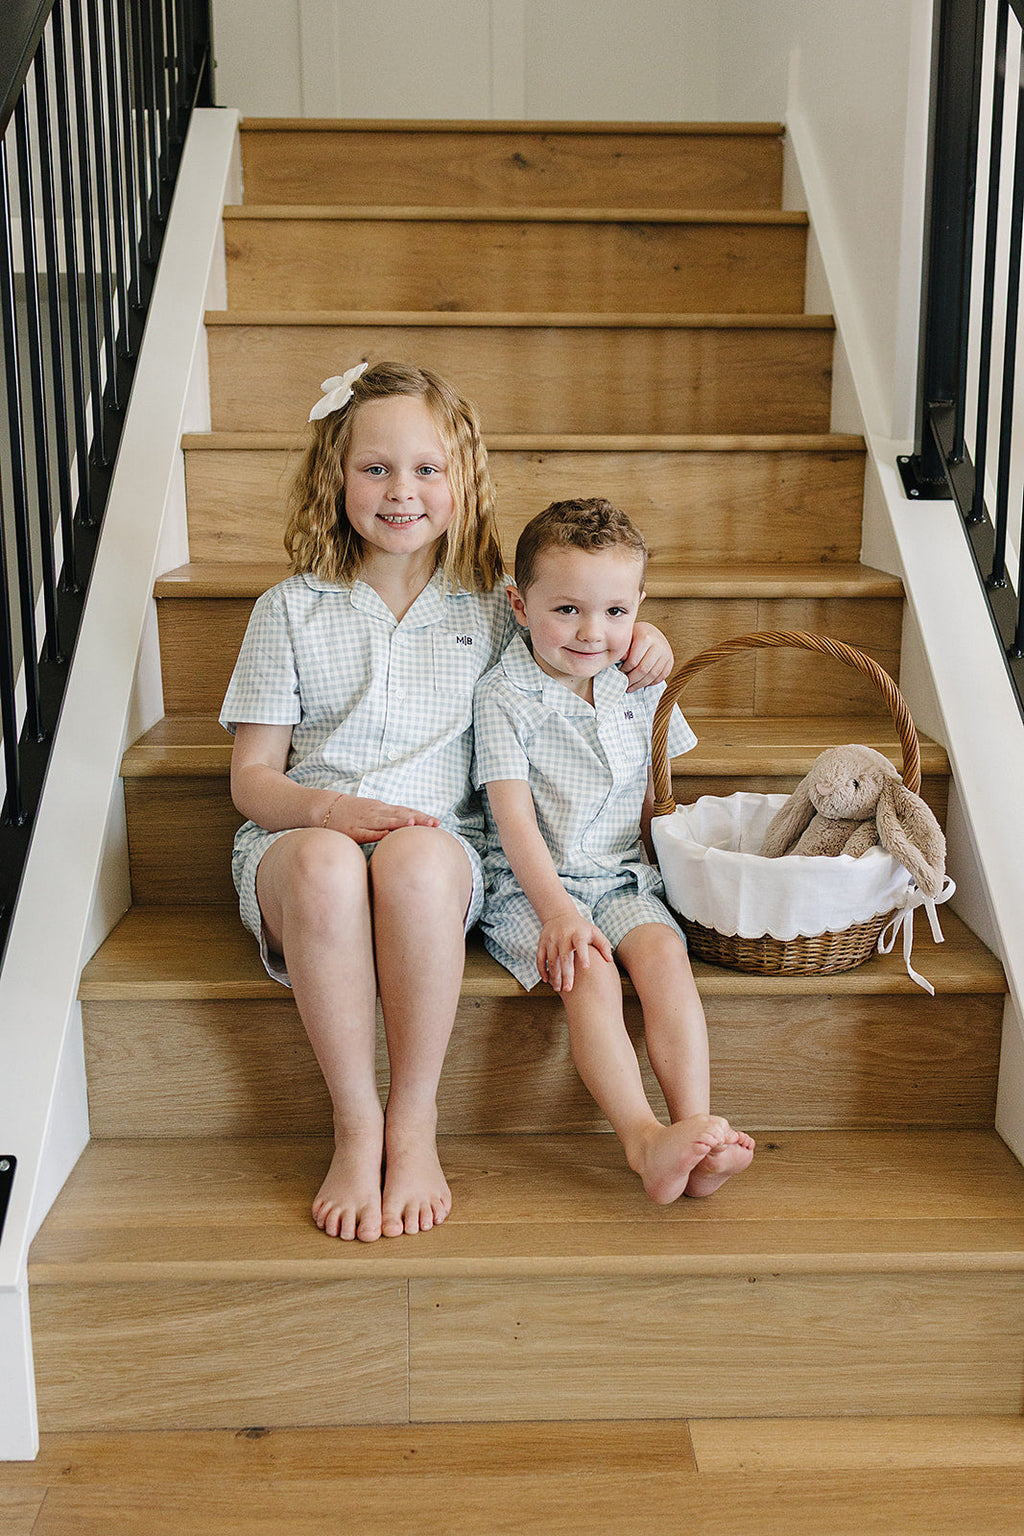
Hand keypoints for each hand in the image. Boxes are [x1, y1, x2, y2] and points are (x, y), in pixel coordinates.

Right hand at [322, 793, 438, 843]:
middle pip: (400, 815)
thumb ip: (390, 818)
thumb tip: (411, 825)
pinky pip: (367, 833)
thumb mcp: (374, 811)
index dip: (421, 816)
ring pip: (385, 822)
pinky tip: (388, 835)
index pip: (406, 811)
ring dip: (400, 823)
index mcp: (383, 808)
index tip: (437, 822)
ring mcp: (365, 821)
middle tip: (434, 824)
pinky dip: (377, 833)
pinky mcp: (353, 831)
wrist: (325, 808)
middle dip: (418, 819)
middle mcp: (377, 813)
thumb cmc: (353, 812)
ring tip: (414, 824)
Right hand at [536, 913, 612, 991]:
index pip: (580, 944)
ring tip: (558, 989)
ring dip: (554, 976)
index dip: (583, 955)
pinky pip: (540, 958)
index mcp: (578, 934)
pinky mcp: (542, 943)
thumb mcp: (594, 932)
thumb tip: (609, 960)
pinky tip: (547, 980)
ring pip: (552, 960)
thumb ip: (603, 945)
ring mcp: (551, 940)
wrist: (559, 915)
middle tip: (568, 989)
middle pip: (564, 957)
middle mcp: (563, 936)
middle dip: (566, 974)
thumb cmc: (581, 928)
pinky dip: (542, 970)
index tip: (586, 967)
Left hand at [621, 621, 672, 690]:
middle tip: (624, 684)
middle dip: (632, 680)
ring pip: (652, 675)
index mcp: (646, 637)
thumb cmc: (636, 635)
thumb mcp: (627, 637)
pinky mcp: (670, 661)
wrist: (652, 632)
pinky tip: (642, 684)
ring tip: (631, 687)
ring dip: (640, 684)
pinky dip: (651, 683)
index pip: (633, 661)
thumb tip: (621, 660)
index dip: (625, 670)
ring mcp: (666, 654)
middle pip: (643, 670)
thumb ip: (624, 649)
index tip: (619, 674)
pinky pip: (661, 676)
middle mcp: (659, 645)